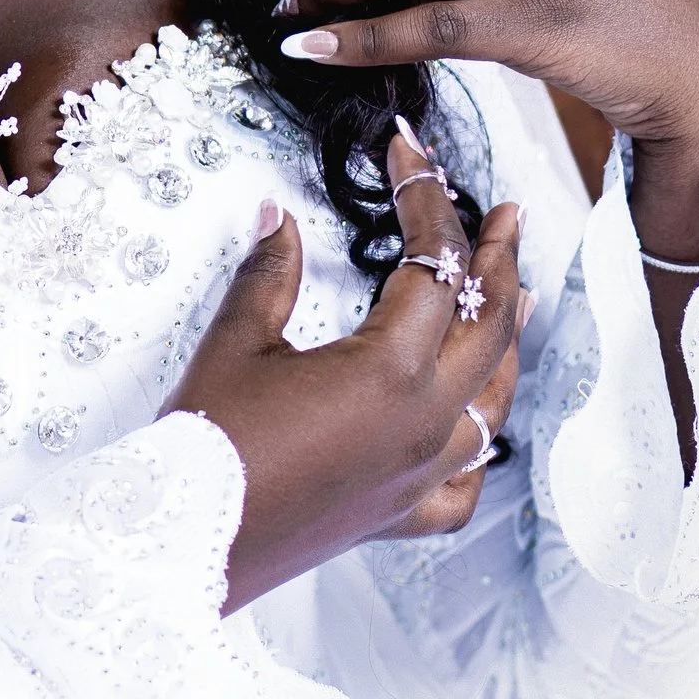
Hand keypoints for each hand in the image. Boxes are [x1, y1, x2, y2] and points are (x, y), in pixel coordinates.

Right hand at [167, 129, 527, 612]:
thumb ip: (269, 276)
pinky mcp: (400, 516)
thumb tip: (278, 220)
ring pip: (494, 398)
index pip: (433, 263)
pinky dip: (477, 446)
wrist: (181, 543)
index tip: (411, 155)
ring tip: (517, 299)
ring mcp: (420, 474)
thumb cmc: (203, 451)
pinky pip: (466, 481)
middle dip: (499, 260)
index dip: (425, 197)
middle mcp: (423, 423)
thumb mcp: (234, 345)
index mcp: (390, 370)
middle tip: (505, 216)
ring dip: (506, 341)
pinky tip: (473, 426)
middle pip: (489, 324)